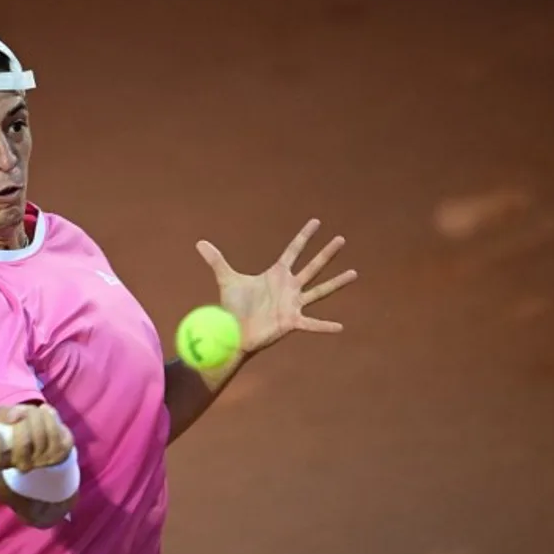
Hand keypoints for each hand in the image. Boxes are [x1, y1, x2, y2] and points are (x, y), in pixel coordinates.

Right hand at [0, 403, 76, 528]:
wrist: (47, 443)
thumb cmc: (20, 431)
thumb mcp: (6, 421)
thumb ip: (2, 414)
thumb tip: (12, 417)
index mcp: (3, 460)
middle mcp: (22, 465)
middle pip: (23, 444)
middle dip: (23, 421)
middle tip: (21, 413)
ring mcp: (42, 461)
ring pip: (41, 435)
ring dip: (37, 416)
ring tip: (35, 410)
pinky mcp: (60, 453)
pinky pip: (55, 432)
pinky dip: (49, 416)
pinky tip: (46, 411)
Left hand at [196, 218, 358, 353]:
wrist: (233, 331)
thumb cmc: (233, 307)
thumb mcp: (226, 279)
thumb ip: (216, 260)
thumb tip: (199, 242)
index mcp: (276, 274)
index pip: (293, 250)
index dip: (304, 236)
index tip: (316, 221)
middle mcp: (289, 287)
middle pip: (312, 266)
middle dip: (326, 253)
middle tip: (341, 239)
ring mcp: (293, 304)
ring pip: (319, 290)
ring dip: (336, 282)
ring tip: (354, 273)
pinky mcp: (291, 322)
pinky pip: (312, 323)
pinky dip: (325, 326)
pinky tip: (341, 327)